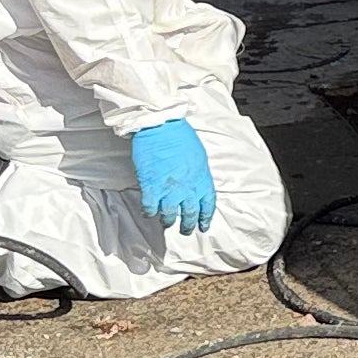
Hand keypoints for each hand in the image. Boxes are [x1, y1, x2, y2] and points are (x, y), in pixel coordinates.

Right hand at [128, 119, 217, 234]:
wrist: (161, 127)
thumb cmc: (180, 136)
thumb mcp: (199, 155)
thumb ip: (198, 174)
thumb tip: (195, 183)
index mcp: (202, 178)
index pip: (208, 204)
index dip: (206, 217)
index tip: (204, 226)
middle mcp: (188, 188)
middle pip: (190, 214)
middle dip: (188, 225)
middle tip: (185, 231)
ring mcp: (169, 190)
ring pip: (170, 215)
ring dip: (168, 221)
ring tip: (166, 222)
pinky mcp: (151, 188)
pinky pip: (151, 208)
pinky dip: (149, 212)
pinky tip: (149, 213)